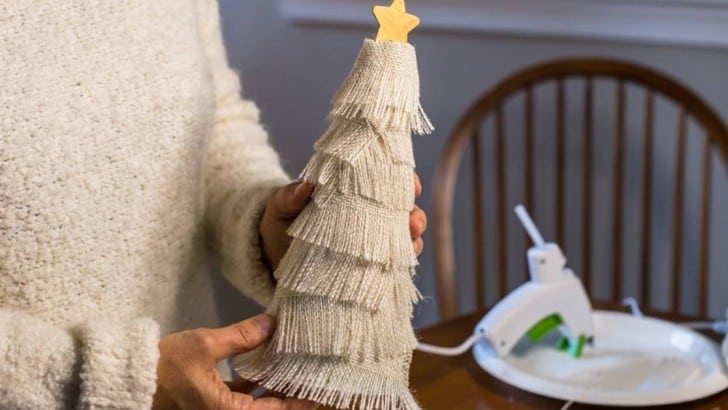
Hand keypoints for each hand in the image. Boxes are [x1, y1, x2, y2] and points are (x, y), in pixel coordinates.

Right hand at [153, 314, 315, 409]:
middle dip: (290, 392)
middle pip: (269, 409)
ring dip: (273, 388)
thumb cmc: (163, 367)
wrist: (126, 380)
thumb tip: (272, 323)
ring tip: (293, 366)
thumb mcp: (205, 346)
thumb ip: (242, 336)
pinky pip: (239, 399)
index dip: (302, 401)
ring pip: (255, 404)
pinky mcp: (207, 405)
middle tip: (312, 373)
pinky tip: (264, 367)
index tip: (321, 390)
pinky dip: (253, 386)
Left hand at [260, 175, 427, 269]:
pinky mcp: (365, 265)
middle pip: (401, 210)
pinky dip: (400, 262)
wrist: (272, 258)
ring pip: (402, 236)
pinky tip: (401, 264)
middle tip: (412, 222)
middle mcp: (366, 214)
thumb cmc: (281, 222)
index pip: (385, 180)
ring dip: (412, 239)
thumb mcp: (281, 205)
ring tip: (411, 242)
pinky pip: (391, 262)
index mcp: (351, 191)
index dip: (404, 180)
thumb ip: (290, 196)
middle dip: (414, 214)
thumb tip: (306, 187)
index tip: (412, 186)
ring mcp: (368, 240)